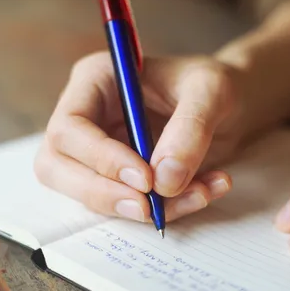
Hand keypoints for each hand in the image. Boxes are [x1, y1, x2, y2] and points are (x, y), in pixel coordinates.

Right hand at [34, 52, 244, 222]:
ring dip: (143, 209)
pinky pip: (128, 204)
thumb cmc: (213, 86)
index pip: (70, 128)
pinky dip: (167, 209)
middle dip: (104, 195)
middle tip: (149, 208)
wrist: (229, 105)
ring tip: (200, 194)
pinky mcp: (123, 176)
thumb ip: (190, 129)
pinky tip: (204, 192)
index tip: (145, 180)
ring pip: (93, 195)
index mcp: (96, 82)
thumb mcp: (212, 92)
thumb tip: (163, 181)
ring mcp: (102, 151)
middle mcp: (91, 119)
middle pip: (60, 167)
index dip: (101, 159)